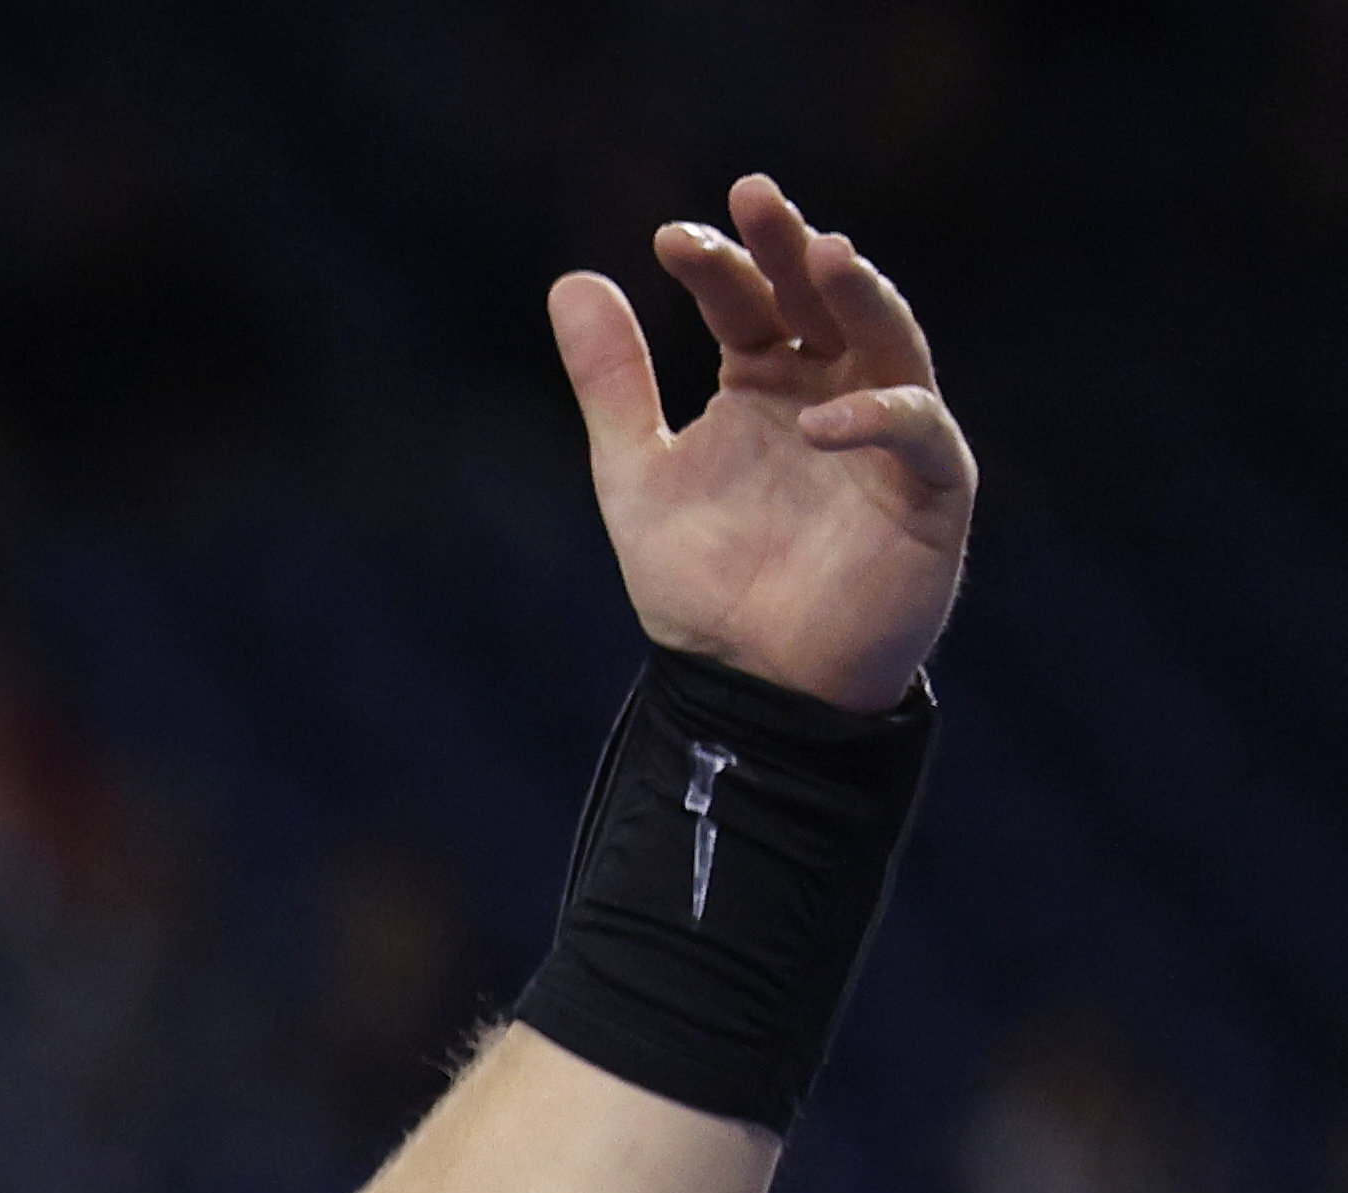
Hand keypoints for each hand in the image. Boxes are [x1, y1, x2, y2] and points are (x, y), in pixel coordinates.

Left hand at [551, 175, 971, 712]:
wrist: (750, 687)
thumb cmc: (702, 584)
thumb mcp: (634, 475)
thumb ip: (611, 385)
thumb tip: (571, 279)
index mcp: (765, 382)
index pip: (746, 301)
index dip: (716, 264)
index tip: (669, 238)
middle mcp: (831, 391)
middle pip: (822, 299)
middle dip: (792, 246)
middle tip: (758, 196)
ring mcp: (886, 434)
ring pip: (889, 343)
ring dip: (860, 298)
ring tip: (824, 255)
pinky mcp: (929, 488)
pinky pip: (917, 434)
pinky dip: (876, 418)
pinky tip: (818, 420)